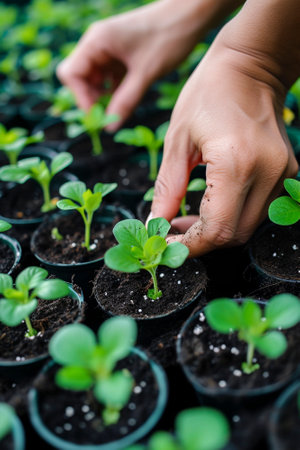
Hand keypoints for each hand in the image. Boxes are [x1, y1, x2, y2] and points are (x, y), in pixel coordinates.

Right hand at [56, 0, 208, 130]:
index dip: (81, 98)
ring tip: (120, 108)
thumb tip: (109, 128)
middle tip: (109, 115)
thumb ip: (125, 101)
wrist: (190, 16)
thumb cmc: (169, 37)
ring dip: (102, 96)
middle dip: (90, 98)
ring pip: (92, 78)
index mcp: (97, 41)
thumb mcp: (146, 74)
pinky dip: (113, 90)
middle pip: (78, 77)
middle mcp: (97, 42)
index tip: (100, 116)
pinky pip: (107, 76)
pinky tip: (127, 99)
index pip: (71, 74)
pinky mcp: (119, 53)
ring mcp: (108, 48)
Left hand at [150, 34, 298, 256]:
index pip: (216, 229)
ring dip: (214, 231)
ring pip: (246, 228)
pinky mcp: (285, 173)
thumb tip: (155, 224)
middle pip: (233, 235)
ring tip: (186, 219)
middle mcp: (267, 174)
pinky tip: (209, 207)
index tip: (165, 245)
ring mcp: (281, 175)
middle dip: (199, 242)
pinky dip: (230, 218)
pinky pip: (256, 212)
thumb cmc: (208, 94)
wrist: (251, 66)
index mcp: (236, 163)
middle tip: (171, 232)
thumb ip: (167, 189)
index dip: (188, 246)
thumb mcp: (177, 140)